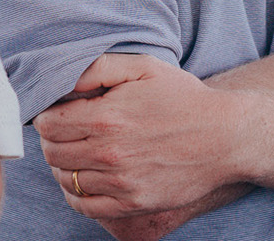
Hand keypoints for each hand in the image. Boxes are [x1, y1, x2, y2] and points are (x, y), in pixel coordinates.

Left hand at [36, 53, 244, 220]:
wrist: (226, 137)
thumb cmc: (185, 98)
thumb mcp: (145, 67)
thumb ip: (99, 69)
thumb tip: (64, 81)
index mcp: (107, 117)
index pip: (48, 125)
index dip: (46, 117)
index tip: (57, 114)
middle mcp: (109, 153)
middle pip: (52, 153)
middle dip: (52, 140)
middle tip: (65, 132)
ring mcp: (121, 182)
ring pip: (66, 179)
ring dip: (64, 165)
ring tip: (78, 153)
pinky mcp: (133, 203)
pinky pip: (85, 206)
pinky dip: (76, 194)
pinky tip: (85, 180)